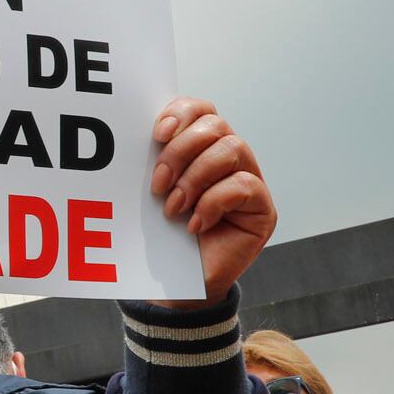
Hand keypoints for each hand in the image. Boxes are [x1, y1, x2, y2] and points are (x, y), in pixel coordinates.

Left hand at [148, 97, 276, 304]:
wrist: (175, 284)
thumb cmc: (160, 235)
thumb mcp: (150, 193)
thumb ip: (151, 162)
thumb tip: (131, 135)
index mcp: (200, 148)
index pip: (200, 109)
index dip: (181, 113)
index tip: (156, 134)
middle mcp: (229, 159)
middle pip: (215, 125)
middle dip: (180, 151)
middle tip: (157, 184)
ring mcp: (249, 181)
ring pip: (231, 148)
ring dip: (194, 177)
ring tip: (173, 207)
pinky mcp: (262, 208)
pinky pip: (243, 185)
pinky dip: (212, 203)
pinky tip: (194, 225)